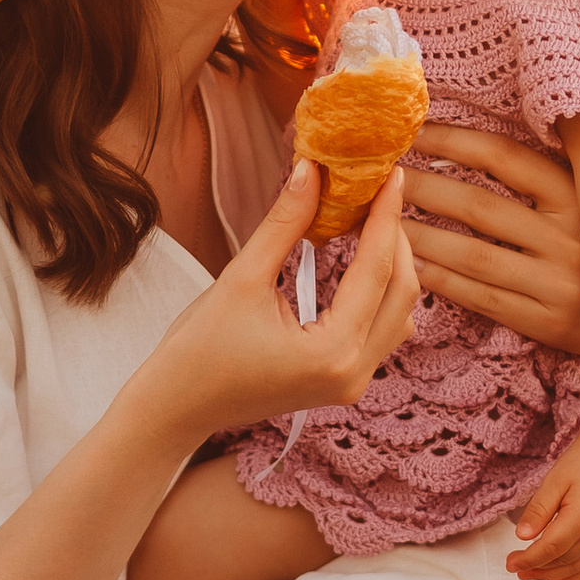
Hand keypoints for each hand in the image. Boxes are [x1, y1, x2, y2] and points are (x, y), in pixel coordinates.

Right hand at [140, 158, 419, 447]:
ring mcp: (353, 383)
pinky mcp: (344, 382)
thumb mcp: (241, 278)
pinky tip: (359, 259)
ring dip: (392, 266)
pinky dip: (378, 292)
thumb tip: (310, 170)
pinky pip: (382, 330)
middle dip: (395, 238)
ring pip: (399, 313)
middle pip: (402, 292)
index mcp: (332, 352)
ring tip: (370, 220)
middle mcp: (354, 373)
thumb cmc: (197, 350)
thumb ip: (284, 223)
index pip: (377, 269)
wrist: (176, 408)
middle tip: (379, 191)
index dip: (386, 215)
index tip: (392, 174)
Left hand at [403, 126, 579, 343]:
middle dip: (424, 188)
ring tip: (383, 222)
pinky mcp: (546, 321)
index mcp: (577, 194)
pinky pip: (481, 297)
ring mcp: (558, 282)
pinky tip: (409, 265)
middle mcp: (570, 235)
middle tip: (381, 177)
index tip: (413, 132)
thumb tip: (456, 142)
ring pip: (473, 256)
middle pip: (480, 207)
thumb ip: (536, 176)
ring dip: (422, 237)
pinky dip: (441, 280)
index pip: (504, 157)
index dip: (454, 141)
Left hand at [504, 435, 579, 579]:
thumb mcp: (554, 481)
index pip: (551, 548)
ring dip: (550, 575)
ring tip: (528, 574)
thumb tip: (522, 537)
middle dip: (535, 568)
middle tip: (513, 567)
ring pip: (576, 568)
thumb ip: (539, 510)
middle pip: (562, 561)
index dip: (528, 559)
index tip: (509, 563)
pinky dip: (572, 576)